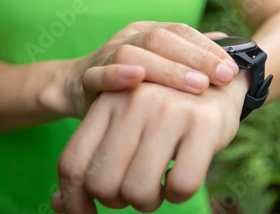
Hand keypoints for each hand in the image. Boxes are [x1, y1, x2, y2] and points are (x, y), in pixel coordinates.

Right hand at [42, 21, 238, 117]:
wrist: (77, 86)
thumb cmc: (132, 78)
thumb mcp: (162, 63)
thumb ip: (190, 53)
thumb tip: (227, 43)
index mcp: (149, 32)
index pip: (181, 31)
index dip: (208, 48)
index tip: (232, 69)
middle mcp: (129, 38)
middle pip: (162, 39)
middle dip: (196, 58)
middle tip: (222, 78)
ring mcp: (106, 55)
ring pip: (135, 54)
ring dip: (168, 69)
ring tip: (197, 86)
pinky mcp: (87, 77)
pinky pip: (100, 73)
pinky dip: (118, 75)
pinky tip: (138, 79)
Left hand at [51, 73, 248, 212]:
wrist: (220, 79)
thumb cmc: (168, 111)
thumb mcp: (127, 122)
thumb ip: (95, 157)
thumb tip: (58, 205)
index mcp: (109, 101)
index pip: (73, 163)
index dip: (73, 201)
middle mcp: (135, 101)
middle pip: (102, 183)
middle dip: (118, 201)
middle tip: (138, 192)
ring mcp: (170, 110)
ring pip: (139, 190)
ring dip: (149, 202)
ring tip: (161, 187)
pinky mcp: (204, 123)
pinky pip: (181, 186)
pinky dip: (179, 195)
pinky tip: (182, 178)